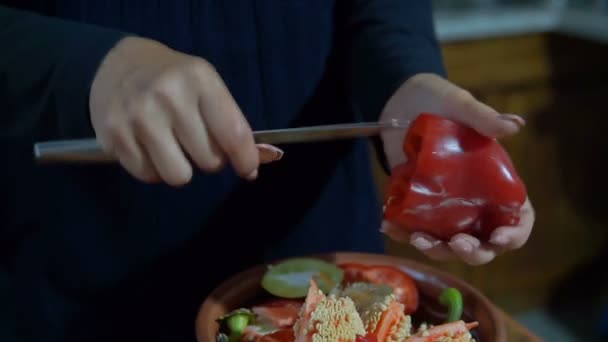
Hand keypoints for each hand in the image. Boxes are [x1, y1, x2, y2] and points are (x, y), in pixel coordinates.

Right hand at [90, 37, 282, 185]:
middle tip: (197, 142)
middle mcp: (168, 97)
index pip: (233, 134)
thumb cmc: (173, 80)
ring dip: (181, 169)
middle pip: (208, 161)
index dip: (245, 159)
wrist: (116, 65)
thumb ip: (231, 123)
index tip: (248, 169)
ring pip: (178, 176)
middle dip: (209, 159)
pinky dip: (153, 168)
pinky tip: (148, 146)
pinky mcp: (113, 138)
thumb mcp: (206, 86)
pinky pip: (148, 176)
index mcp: (199, 79)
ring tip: (173, 147)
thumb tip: (255, 165)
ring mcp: (138, 118)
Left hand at [378, 73, 534, 264]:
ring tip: (418, 239)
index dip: (513, 234)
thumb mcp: (460, 105)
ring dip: (435, 249)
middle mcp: (473, 200)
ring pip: (447, 242)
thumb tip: (514, 126)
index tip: (499, 238)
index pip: (517, 218)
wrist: (399, 98)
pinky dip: (401, 232)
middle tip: (457, 243)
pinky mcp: (416, 203)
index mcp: (495, 182)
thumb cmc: (438, 99)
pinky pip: (413, 227)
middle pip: (482, 242)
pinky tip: (388, 226)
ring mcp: (444, 206)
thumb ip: (483, 118)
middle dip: (472, 251)